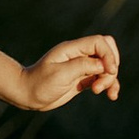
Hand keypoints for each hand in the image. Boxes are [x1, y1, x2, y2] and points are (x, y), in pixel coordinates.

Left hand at [0, 31, 118, 110]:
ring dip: (110, 79)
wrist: (27, 94)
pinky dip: (109, 85)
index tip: (109, 71)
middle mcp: (79, 55)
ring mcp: (82, 66)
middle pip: (107, 51)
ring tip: (98, 91)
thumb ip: (82, 66)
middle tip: (100, 83)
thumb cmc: (40, 83)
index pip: (99, 42)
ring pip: (107, 66)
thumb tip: (103, 64)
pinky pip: (102, 77)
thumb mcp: (60, 74)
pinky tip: (111, 96)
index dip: (109, 55)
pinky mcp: (83, 78)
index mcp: (72, 49)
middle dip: (111, 67)